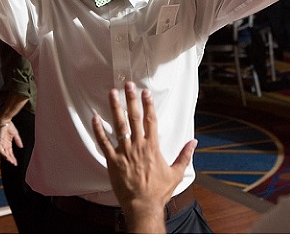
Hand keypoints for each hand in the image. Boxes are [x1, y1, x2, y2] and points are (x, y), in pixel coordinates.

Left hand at [0, 121, 22, 165]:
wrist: (6, 121)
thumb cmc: (10, 126)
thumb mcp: (16, 134)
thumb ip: (18, 141)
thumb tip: (21, 147)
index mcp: (8, 143)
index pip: (10, 152)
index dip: (13, 158)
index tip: (16, 163)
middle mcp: (4, 144)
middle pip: (7, 154)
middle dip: (11, 159)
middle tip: (14, 164)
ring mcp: (1, 143)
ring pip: (3, 153)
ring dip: (7, 157)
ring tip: (11, 161)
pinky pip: (0, 149)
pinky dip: (3, 153)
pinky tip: (6, 157)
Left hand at [92, 82, 195, 232]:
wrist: (143, 206)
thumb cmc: (159, 191)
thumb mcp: (177, 173)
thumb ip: (185, 156)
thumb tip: (194, 142)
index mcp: (153, 147)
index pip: (151, 120)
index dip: (148, 104)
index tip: (145, 92)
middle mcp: (138, 146)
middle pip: (134, 118)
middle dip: (131, 100)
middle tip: (128, 85)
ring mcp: (124, 153)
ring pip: (119, 126)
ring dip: (115, 108)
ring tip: (112, 93)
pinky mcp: (112, 161)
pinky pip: (103, 143)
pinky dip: (98, 130)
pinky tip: (94, 118)